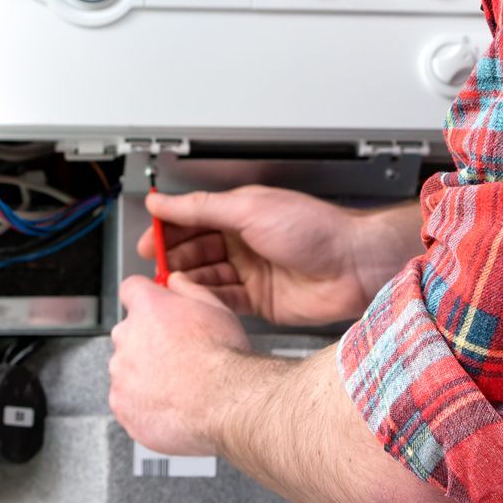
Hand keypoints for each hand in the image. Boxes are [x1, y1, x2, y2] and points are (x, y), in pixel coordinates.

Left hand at [108, 273, 250, 455]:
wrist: (224, 402)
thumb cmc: (223, 358)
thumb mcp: (216, 308)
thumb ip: (188, 289)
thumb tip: (176, 281)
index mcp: (148, 308)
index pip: (131, 290)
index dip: (144, 299)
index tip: (153, 309)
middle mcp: (127, 336)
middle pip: (129, 332)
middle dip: (148, 341)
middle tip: (177, 356)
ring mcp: (121, 373)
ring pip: (128, 369)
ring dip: (145, 374)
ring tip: (178, 385)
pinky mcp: (121, 405)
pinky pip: (127, 401)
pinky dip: (143, 403)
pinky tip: (171, 404)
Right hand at [140, 186, 416, 325]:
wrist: (353, 266)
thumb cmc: (316, 230)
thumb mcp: (250, 208)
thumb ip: (202, 207)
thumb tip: (163, 201)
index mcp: (242, 212)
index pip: (194, 218)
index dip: (169, 228)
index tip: (149, 238)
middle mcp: (245, 241)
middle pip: (196, 248)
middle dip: (174, 256)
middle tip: (156, 266)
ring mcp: (252, 272)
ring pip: (207, 276)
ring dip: (188, 279)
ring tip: (171, 284)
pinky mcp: (260, 301)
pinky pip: (223, 300)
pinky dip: (206, 299)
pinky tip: (193, 299)